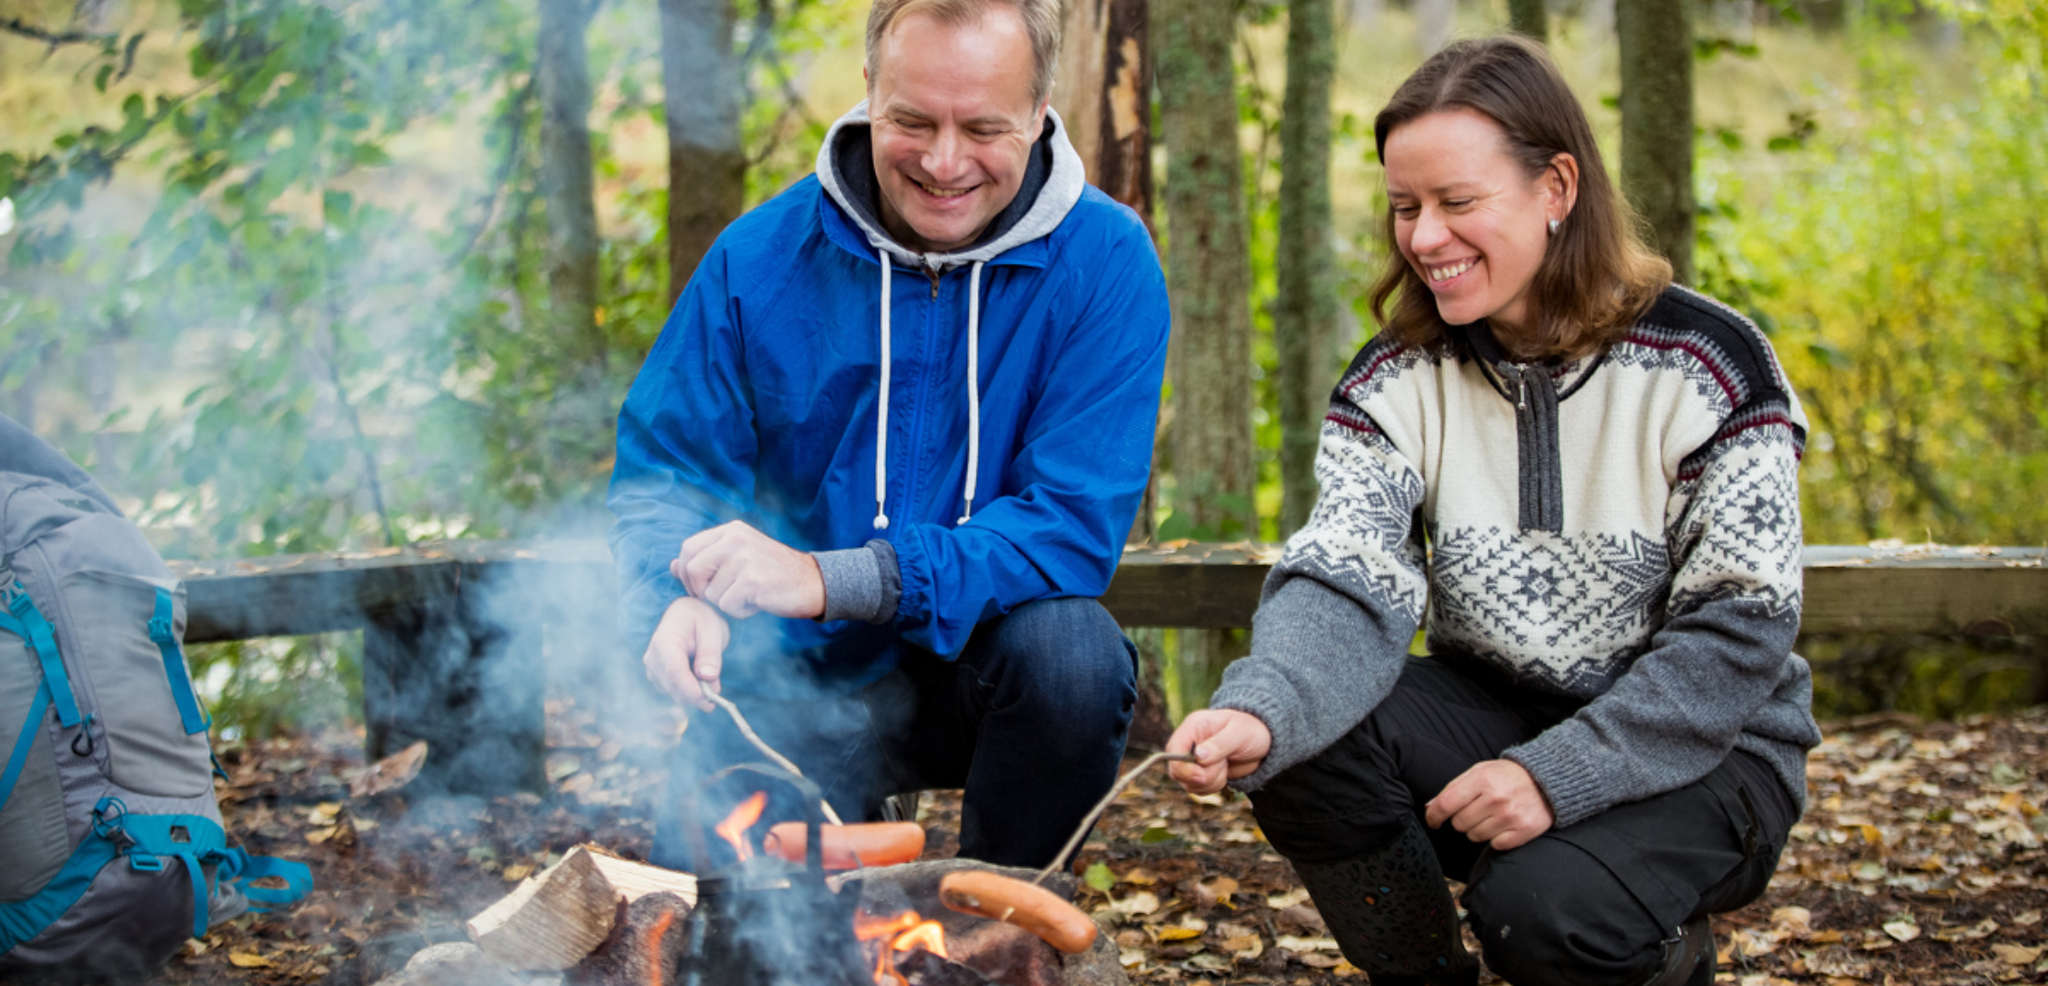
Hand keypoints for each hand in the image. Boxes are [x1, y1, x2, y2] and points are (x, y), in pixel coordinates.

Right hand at [644, 596, 729, 710]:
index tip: (710, 702)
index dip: (692, 691)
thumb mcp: (712, 630)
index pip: (675, 673)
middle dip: (697, 695)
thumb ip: (710, 654)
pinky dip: (689, 691)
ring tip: (709, 673)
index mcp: (664, 642)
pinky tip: (698, 676)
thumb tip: (708, 678)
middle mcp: (653, 658)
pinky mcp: (657, 678)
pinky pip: (674, 692)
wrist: (683, 613)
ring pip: (674, 694)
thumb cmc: (699, 618)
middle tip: (717, 689)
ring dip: (694, 693)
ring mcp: (653, 670)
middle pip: (674, 688)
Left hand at [673, 521, 825, 619]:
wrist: (814, 583)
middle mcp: (736, 539)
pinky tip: (757, 603)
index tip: (701, 588)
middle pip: (692, 568)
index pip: (688, 548)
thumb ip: (707, 560)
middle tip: (720, 597)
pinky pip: (727, 604)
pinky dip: (740, 611)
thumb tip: (671, 566)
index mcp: (731, 531)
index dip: (687, 573)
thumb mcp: (739, 560)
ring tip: (748, 597)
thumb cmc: (774, 575)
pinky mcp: (753, 579)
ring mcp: (745, 557)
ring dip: (725, 603)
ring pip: (710, 591)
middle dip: (699, 590)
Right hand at [1166, 710, 1272, 794]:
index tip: (1202, 775)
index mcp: (1193, 727)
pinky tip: (1225, 773)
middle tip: (1223, 766)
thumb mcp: (1239, 733)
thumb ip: (1219, 744)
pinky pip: (1198, 789)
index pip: (1173, 750)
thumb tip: (1198, 756)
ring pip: (1188, 784)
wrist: (1263, 741)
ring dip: (1210, 782)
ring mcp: (1193, 760)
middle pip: (1177, 771)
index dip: (1183, 767)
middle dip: (1202, 776)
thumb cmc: (1251, 729)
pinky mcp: (1201, 774)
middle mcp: (1188, 744)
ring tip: (1226, 765)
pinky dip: (1213, 787)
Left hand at [1424, 760, 1553, 850]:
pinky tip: (1504, 825)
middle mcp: (1496, 798)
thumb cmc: (1507, 776)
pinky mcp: (1523, 831)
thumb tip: (1430, 807)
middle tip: (1477, 810)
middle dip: (1462, 819)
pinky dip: (1496, 838)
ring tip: (1492, 816)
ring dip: (1478, 829)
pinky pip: (1495, 845)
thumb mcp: (1480, 772)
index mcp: (1482, 779)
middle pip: (1459, 823)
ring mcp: (1511, 816)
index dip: (1434, 815)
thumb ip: (1454, 788)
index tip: (1433, 821)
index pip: (1446, 803)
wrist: (1547, 780)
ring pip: (1475, 836)